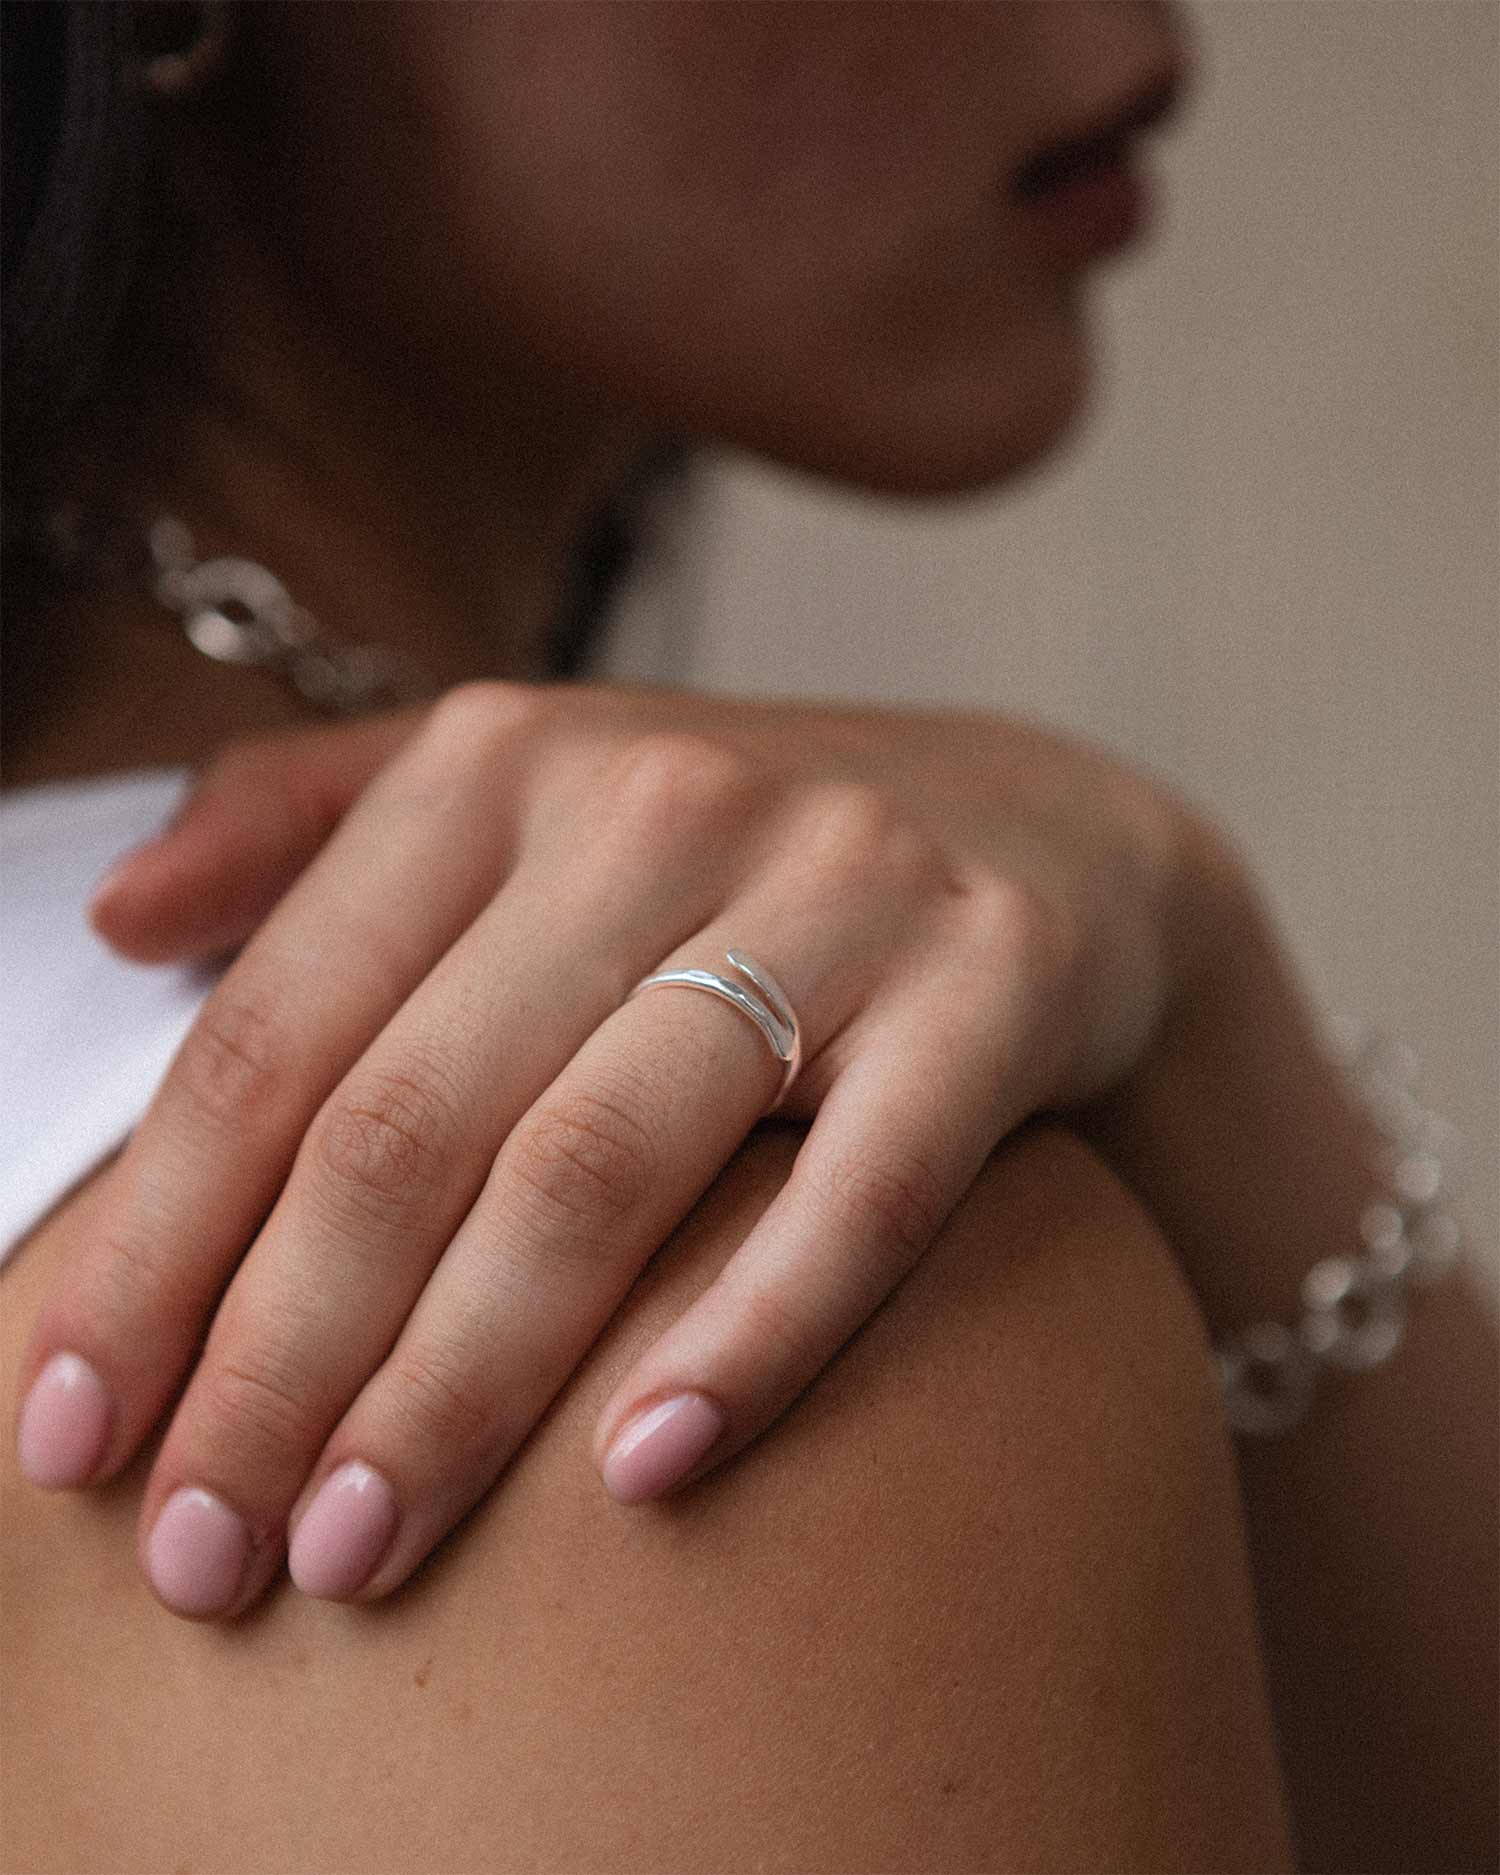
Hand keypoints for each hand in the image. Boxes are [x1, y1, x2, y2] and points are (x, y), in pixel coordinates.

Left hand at [17, 680, 1214, 1618]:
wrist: (1039, 828)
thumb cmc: (727, 846)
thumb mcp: (514, 788)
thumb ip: (303, 822)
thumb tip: (115, 922)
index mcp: (500, 763)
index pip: (277, 1032)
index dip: (154, 1242)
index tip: (70, 1428)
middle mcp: (654, 803)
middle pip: (413, 1121)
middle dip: (279, 1360)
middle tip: (202, 1550)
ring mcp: (837, 888)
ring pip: (602, 1167)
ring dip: (460, 1384)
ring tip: (360, 1552)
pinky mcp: (990, 984)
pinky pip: (860, 1189)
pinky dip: (749, 1335)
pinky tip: (644, 1473)